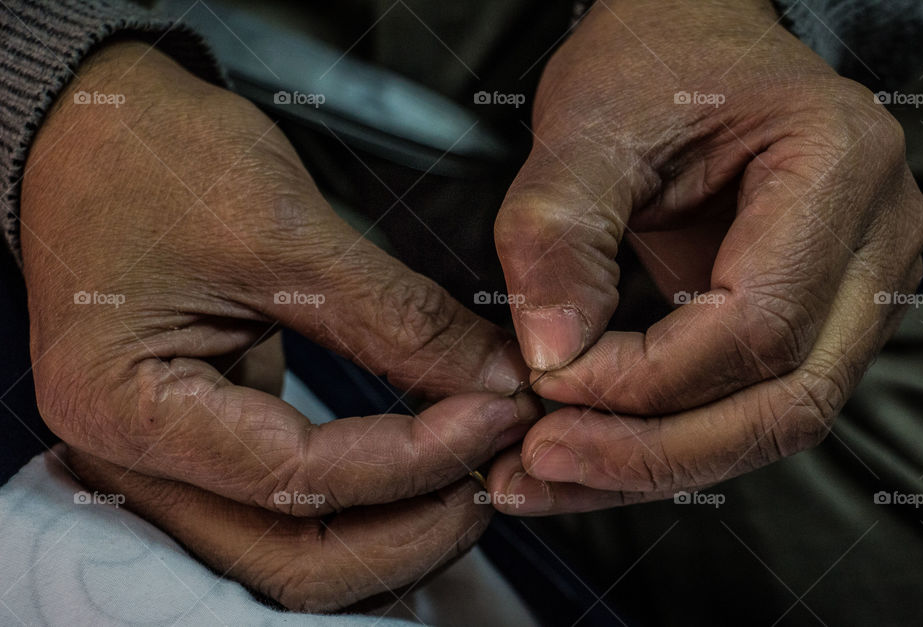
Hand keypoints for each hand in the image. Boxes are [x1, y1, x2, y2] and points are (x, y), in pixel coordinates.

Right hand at [22, 41, 535, 608]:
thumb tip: (495, 379)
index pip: (297, 477)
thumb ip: (397, 317)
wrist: (97, 134)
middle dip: (415, 527)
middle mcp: (134, 464)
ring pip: (299, 554)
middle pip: (294, 560)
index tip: (498, 412)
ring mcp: (170, 465)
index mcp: (125, 408)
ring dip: (399, 529)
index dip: (416, 456)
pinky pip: (296, 511)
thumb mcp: (284, 229)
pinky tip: (428, 466)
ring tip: (476, 471)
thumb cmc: (152, 158)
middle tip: (498, 468)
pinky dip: (370, 502)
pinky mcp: (208, 446)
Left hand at [488, 0, 922, 513]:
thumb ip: (560, 232)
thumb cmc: (654, 57)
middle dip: (654, 452)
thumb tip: (552, 352)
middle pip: (787, 400)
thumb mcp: (588, 124)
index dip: (644, 378)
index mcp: (837, 167)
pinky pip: (744, 403)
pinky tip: (588, 451)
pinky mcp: (804, 317)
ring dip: (654, 462)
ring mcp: (848, 287)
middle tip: (544, 462)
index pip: (756, 325)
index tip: (548, 379)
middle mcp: (869, 239)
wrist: (685, 40)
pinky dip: (663, 439)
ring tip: (550, 470)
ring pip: (771, 420)